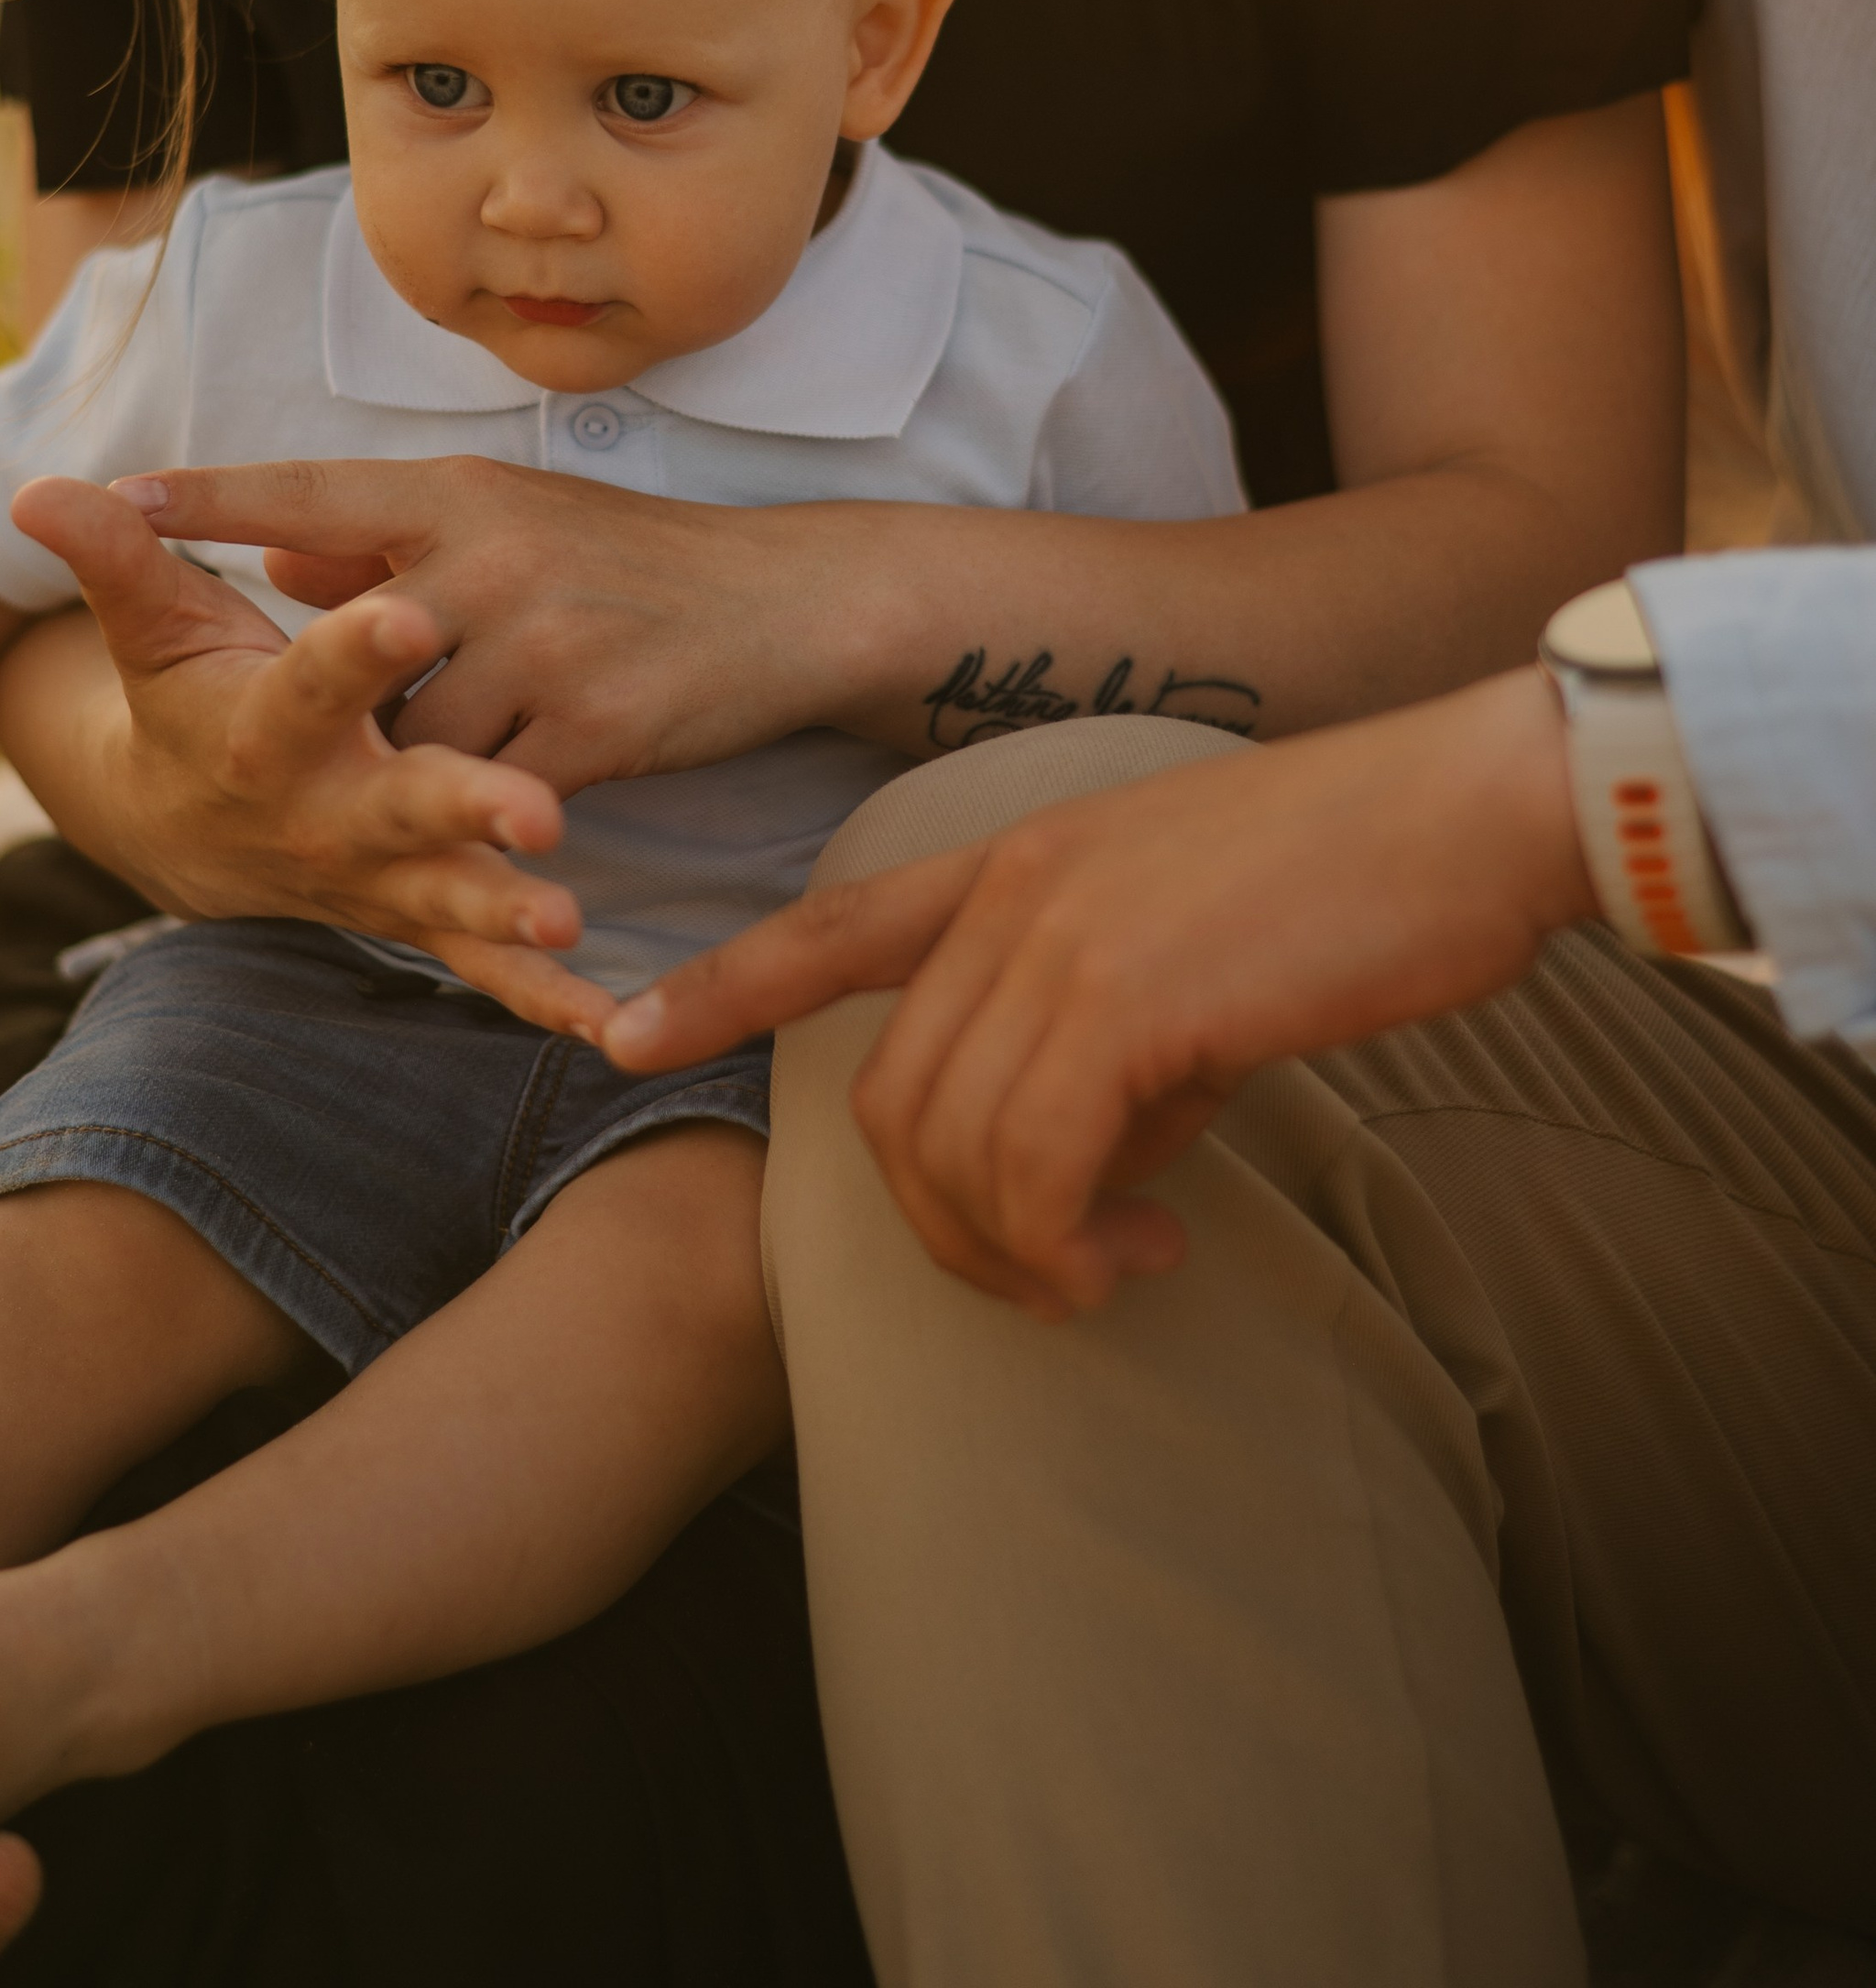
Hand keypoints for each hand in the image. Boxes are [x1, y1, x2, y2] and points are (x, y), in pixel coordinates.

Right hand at [7, 478, 619, 1038]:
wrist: (181, 829)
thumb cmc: (186, 697)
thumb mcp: (150, 628)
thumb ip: (116, 557)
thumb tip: (37, 489)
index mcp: (265, 729)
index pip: (312, 683)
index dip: (355, 650)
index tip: (410, 616)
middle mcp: (320, 813)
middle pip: (396, 809)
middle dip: (464, 810)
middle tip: (536, 814)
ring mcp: (371, 878)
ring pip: (445, 900)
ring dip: (507, 916)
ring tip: (570, 922)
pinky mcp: (410, 919)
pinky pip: (478, 973)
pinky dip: (541, 1001)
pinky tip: (612, 1027)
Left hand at [100, 456, 877, 794]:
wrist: (790, 601)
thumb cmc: (634, 560)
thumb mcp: (510, 525)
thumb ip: (388, 545)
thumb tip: (278, 555)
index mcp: (462, 496)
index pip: (312, 490)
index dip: (211, 497)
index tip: (113, 496)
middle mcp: (492, 560)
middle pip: (351, 636)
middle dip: (301, 688)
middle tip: (211, 720)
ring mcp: (543, 646)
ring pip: (417, 739)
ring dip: (403, 774)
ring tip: (398, 793)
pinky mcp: (590, 731)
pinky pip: (496, 798)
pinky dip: (482, 820)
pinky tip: (489, 829)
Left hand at [604, 671, 1591, 1314]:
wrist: (1472, 810)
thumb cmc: (1364, 883)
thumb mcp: (1197, 952)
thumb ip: (1111, 1041)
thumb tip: (1086, 1177)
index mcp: (1020, 856)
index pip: (831, 925)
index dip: (722, 985)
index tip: (618, 1032)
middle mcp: (1013, 889)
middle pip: (890, 1105)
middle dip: (947, 1229)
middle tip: (1059, 1282)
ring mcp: (1060, 937)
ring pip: (952, 1151)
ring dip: (1020, 1254)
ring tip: (1115, 1270)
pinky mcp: (1126, 996)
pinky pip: (1033, 1169)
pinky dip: (1069, 1244)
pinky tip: (1143, 1248)